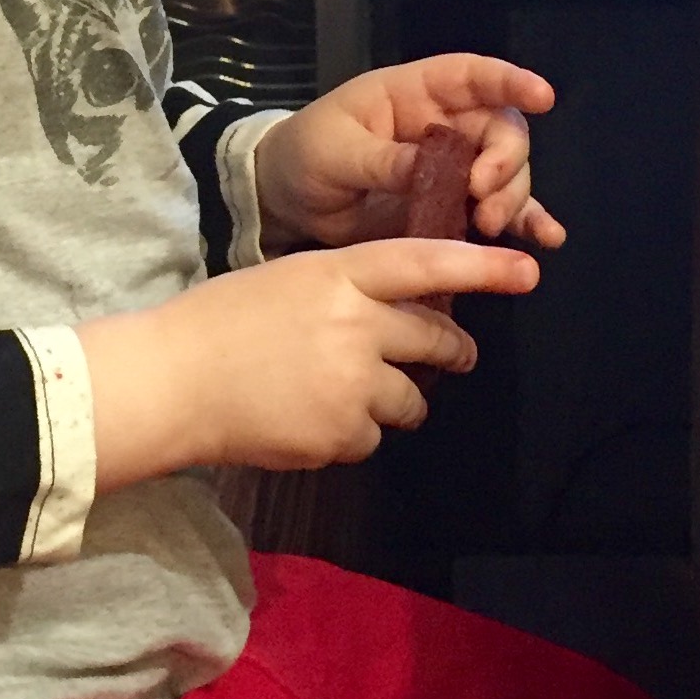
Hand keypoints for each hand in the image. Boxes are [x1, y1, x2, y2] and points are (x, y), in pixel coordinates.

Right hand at [79, 235, 542, 487]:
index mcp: (338, 274)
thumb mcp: (287, 280)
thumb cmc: (220, 321)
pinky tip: (309, 418)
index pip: (426, 262)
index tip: (527, 270)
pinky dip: (352, 431)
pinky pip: (373, 436)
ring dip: (394, 398)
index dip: (482, 266)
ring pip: (412, 398)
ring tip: (342, 392)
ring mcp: (353, 382)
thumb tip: (400, 312)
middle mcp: (357, 324)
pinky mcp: (343, 433)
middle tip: (452, 352)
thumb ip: (346, 290)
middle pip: (435, 337)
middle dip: (451, 348)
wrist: (173, 381)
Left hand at [252, 54, 566, 253]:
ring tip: (491, 225)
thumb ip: (383, 160)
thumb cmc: (306, 155)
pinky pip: (498, 209)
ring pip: (506, 172)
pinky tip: (545, 238)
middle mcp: (442, 125)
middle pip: (500, 129)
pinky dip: (525, 221)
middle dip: (505, 161)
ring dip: (512, 196)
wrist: (286, 202)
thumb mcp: (336, 152)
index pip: (469, 75)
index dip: (508, 81)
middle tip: (482, 196)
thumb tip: (428, 169)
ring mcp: (451, 167)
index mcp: (412, 94)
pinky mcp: (451, 207)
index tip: (542, 97)